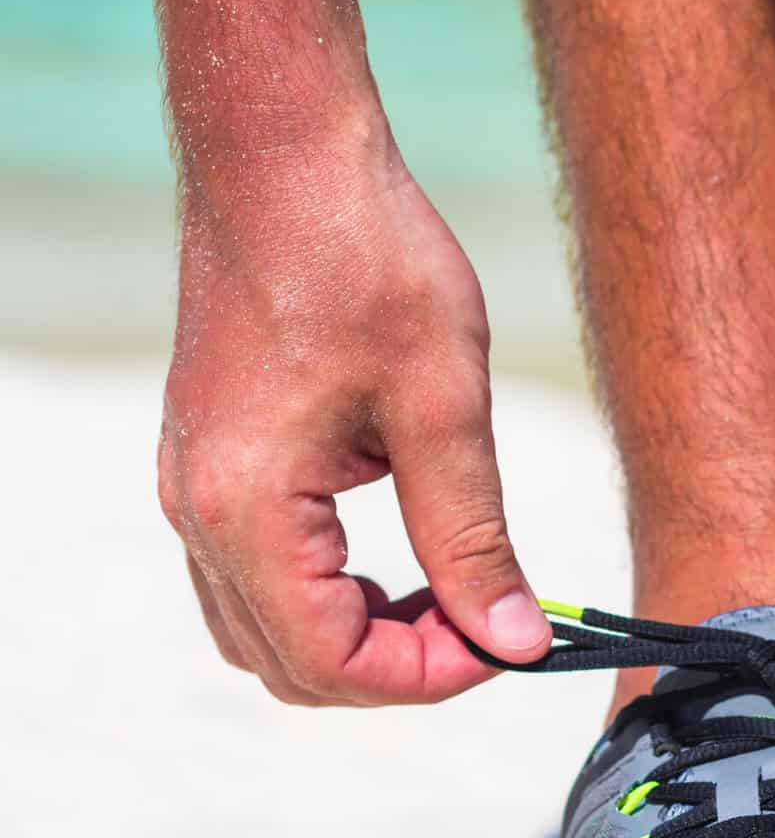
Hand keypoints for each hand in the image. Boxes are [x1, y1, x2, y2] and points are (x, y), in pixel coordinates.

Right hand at [157, 129, 547, 704]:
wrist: (285, 159)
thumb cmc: (363, 257)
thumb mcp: (444, 406)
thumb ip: (473, 537)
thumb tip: (514, 638)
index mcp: (247, 505)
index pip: (331, 661)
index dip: (429, 678)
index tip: (508, 645)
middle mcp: (200, 510)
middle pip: (290, 664)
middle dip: (399, 668)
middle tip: (492, 624)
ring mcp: (196, 488)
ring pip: (267, 630)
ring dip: (363, 638)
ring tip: (456, 592)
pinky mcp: (214, 464)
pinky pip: (258, 577)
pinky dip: (332, 596)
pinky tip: (406, 558)